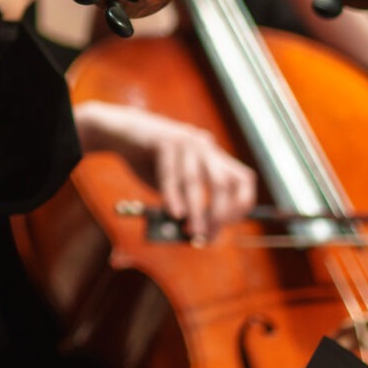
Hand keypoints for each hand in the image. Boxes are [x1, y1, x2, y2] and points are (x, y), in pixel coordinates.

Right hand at [78, 101, 256, 243]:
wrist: (124, 134)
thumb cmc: (152, 163)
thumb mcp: (175, 183)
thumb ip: (187, 202)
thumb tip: (197, 232)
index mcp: (214, 156)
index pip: (243, 180)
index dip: (240, 204)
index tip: (227, 224)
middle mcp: (205, 146)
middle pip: (223, 183)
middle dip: (219, 212)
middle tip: (209, 234)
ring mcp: (185, 140)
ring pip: (196, 180)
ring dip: (196, 210)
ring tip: (192, 231)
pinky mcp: (164, 140)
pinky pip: (171, 173)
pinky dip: (173, 196)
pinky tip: (174, 212)